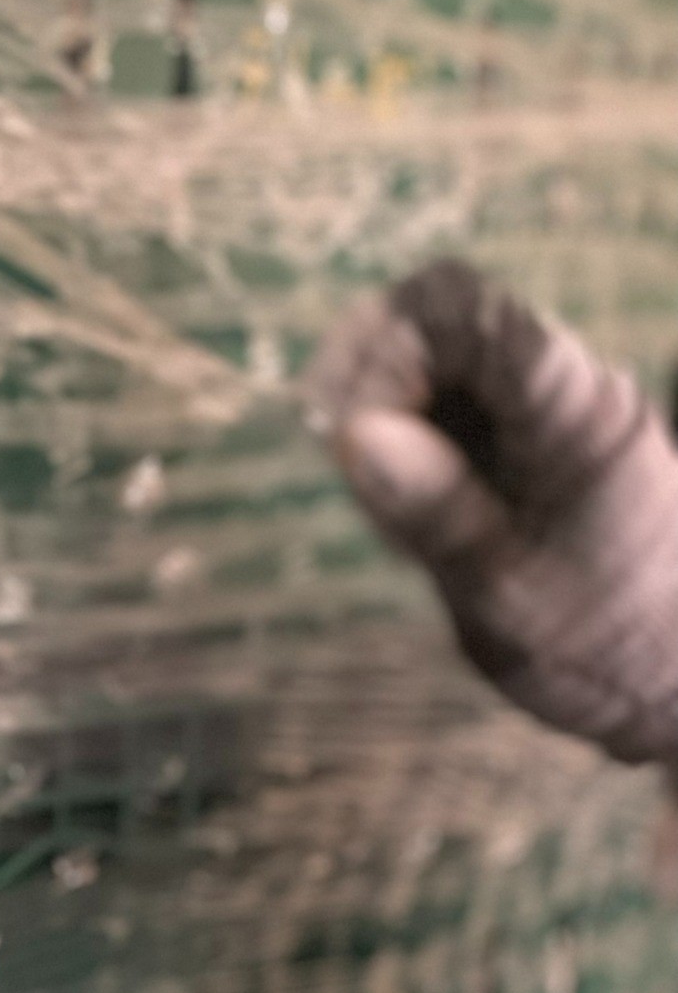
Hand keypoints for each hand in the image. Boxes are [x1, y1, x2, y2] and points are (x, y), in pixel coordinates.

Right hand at [319, 259, 677, 764]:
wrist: (674, 683)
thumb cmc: (610, 652)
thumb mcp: (508, 599)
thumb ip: (438, 513)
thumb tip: (356, 435)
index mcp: (572, 412)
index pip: (457, 309)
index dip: (378, 348)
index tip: (347, 434)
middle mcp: (564, 390)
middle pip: (436, 320)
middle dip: (368, 383)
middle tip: (348, 472)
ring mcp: (545, 414)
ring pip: (433, 363)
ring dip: (382, 420)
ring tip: (387, 513)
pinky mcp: (527, 445)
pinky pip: (447, 410)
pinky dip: (405, 450)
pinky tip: (410, 522)